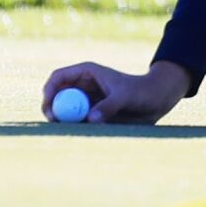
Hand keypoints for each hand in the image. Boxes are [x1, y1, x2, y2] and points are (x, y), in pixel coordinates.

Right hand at [41, 60, 189, 124]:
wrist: (156, 100)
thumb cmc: (142, 91)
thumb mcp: (125, 96)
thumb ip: (108, 106)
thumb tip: (90, 118)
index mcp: (87, 72)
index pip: (58, 77)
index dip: (49, 90)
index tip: (50, 107)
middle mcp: (83, 86)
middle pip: (57, 95)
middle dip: (52, 108)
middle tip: (54, 123)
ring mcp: (87, 100)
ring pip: (66, 110)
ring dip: (64, 120)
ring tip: (74, 129)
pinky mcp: (92, 113)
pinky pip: (77, 121)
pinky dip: (75, 127)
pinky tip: (84, 133)